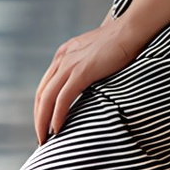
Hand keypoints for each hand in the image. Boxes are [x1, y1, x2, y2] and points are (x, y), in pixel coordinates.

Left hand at [35, 17, 139, 144]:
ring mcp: (69, 64)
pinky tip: (57, 129)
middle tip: (41, 139)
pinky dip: (57, 116)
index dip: (42, 108)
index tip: (45, 125)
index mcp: (63, 55)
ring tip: (45, 140)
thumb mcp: (95, 54)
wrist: (130, 30)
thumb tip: (89, 84)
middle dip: (39, 118)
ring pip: (47, 98)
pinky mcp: (81, 71)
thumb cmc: (120, 43)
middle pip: (41, 94)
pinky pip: (62, 98)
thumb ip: (86, 67)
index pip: (45, 87)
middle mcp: (61, 59)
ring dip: (43, 121)